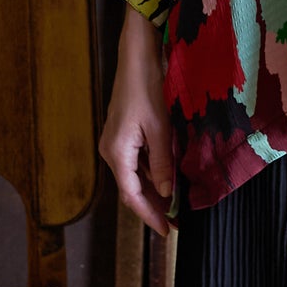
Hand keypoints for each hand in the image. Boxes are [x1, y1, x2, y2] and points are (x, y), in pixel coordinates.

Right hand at [99, 8, 175, 236]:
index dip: (149, 216)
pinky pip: (136, 161)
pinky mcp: (123, 132)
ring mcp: (115, 141)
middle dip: (152, 207)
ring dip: (153, 191)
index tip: (167, 230)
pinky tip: (168, 177)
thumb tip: (166, 193)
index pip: (132, 195)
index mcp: (117, 153)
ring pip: (134, 176)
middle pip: (131, 188)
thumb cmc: (148, 88)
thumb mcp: (160, 129)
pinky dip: (151, 173)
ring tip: (175, 205)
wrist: (136, 56)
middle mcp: (111, 150)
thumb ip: (162, 163)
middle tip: (175, 222)